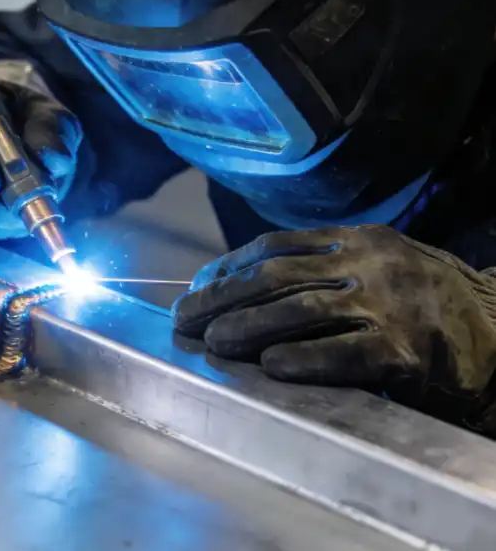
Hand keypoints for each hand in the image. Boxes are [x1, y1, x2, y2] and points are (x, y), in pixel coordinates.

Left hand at [172, 225, 495, 432]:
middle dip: (223, 298)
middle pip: (277, 276)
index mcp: (356, 239)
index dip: (227, 267)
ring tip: (212, 342)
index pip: (274, 246)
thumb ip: (318, 269)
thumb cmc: (418, 302)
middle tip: (186, 319)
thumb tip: (237, 287)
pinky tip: (270, 366)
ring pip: (302, 310)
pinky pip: (345, 353)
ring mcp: (390, 305)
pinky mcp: (407, 351)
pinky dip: (303, 358)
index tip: (196, 286)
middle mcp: (370, 263)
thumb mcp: (373, 266)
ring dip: (248, 327)